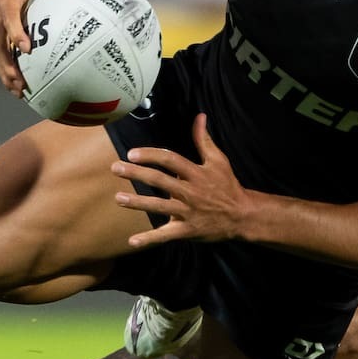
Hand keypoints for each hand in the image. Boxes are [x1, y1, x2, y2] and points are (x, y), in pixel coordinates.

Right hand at [0, 0, 81, 96]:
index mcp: (7, 0)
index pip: (10, 18)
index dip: (16, 33)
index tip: (26, 48)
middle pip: (0, 44)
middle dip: (8, 64)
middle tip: (20, 81)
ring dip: (6, 74)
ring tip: (18, 92)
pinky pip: (0, 55)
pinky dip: (6, 71)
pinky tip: (17, 88)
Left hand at [112, 114, 251, 246]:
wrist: (242, 216)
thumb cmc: (228, 186)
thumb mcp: (219, 161)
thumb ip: (204, 140)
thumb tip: (200, 116)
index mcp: (196, 173)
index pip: (170, 160)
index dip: (151, 155)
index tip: (132, 153)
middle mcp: (190, 192)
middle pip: (160, 181)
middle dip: (136, 174)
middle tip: (115, 168)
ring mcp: (188, 212)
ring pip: (159, 206)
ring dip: (137, 203)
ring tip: (118, 198)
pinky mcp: (187, 230)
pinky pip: (166, 235)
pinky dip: (149, 239)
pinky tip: (132, 241)